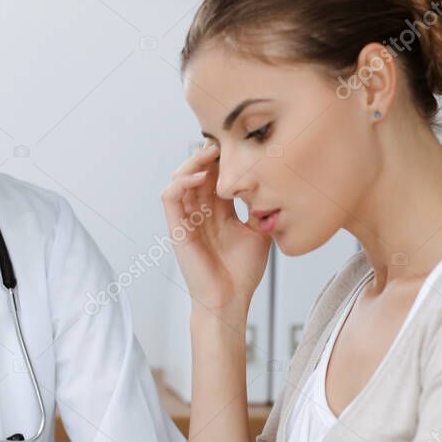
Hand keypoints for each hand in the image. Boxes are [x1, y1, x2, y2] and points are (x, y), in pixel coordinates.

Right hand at [161, 141, 271, 317]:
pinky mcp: (176, 228)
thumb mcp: (258, 231)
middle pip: (197, 170)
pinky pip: (169, 197)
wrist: (230, 299)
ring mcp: (186, 219)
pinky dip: (181, 181)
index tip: (241, 145)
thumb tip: (271, 182)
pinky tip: (201, 177)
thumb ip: (259, 207)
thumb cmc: (242, 272)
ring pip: (180, 178)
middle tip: (224, 141)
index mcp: (218, 211)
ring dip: (193, 161)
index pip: (216, 174)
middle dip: (208, 153)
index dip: (224, 158)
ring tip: (211, 153)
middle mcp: (200, 211)